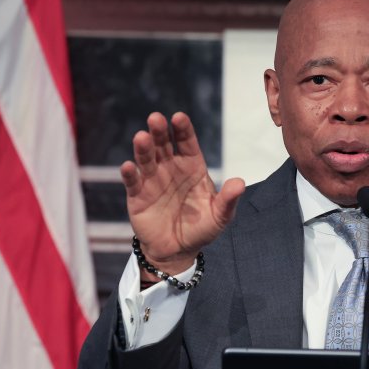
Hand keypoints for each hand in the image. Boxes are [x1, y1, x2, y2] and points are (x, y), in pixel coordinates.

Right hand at [120, 112, 244, 275]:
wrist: (178, 251)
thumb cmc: (200, 229)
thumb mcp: (219, 216)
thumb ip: (228, 199)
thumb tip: (240, 183)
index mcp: (192, 167)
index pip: (187, 143)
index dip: (183, 130)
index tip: (179, 117)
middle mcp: (171, 169)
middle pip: (164, 145)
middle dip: (160, 131)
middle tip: (156, 119)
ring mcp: (153, 180)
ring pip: (147, 159)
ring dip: (143, 148)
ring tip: (141, 137)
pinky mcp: (138, 196)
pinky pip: (133, 182)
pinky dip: (130, 174)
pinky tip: (129, 166)